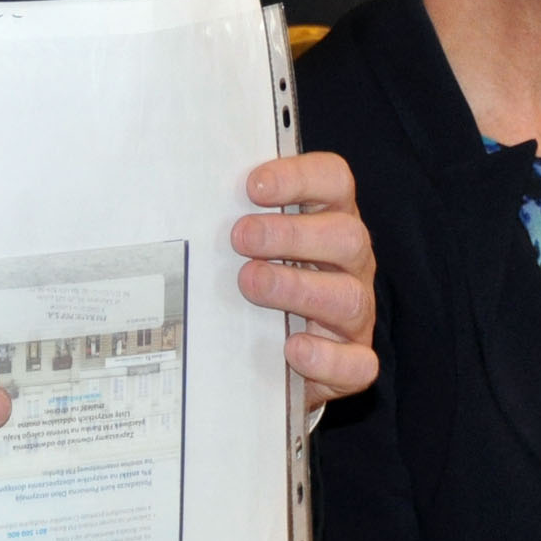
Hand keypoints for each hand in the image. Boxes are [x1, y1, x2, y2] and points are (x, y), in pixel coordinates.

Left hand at [233, 151, 378, 408]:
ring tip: (251, 284)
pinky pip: (357, 363)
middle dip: (292, 234)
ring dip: (297, 287)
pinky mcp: (353, 362)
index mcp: (329, 223)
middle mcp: (351, 265)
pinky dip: (326, 356)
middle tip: (241, 237)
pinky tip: (292, 349)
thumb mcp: (251, 249)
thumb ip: (235, 223)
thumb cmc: (261, 287)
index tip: (254, 187)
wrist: (276, 361)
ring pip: (349, 297)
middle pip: (346, 236)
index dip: (300, 177)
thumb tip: (183, 201)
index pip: (334, 182)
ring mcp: (356, 315)